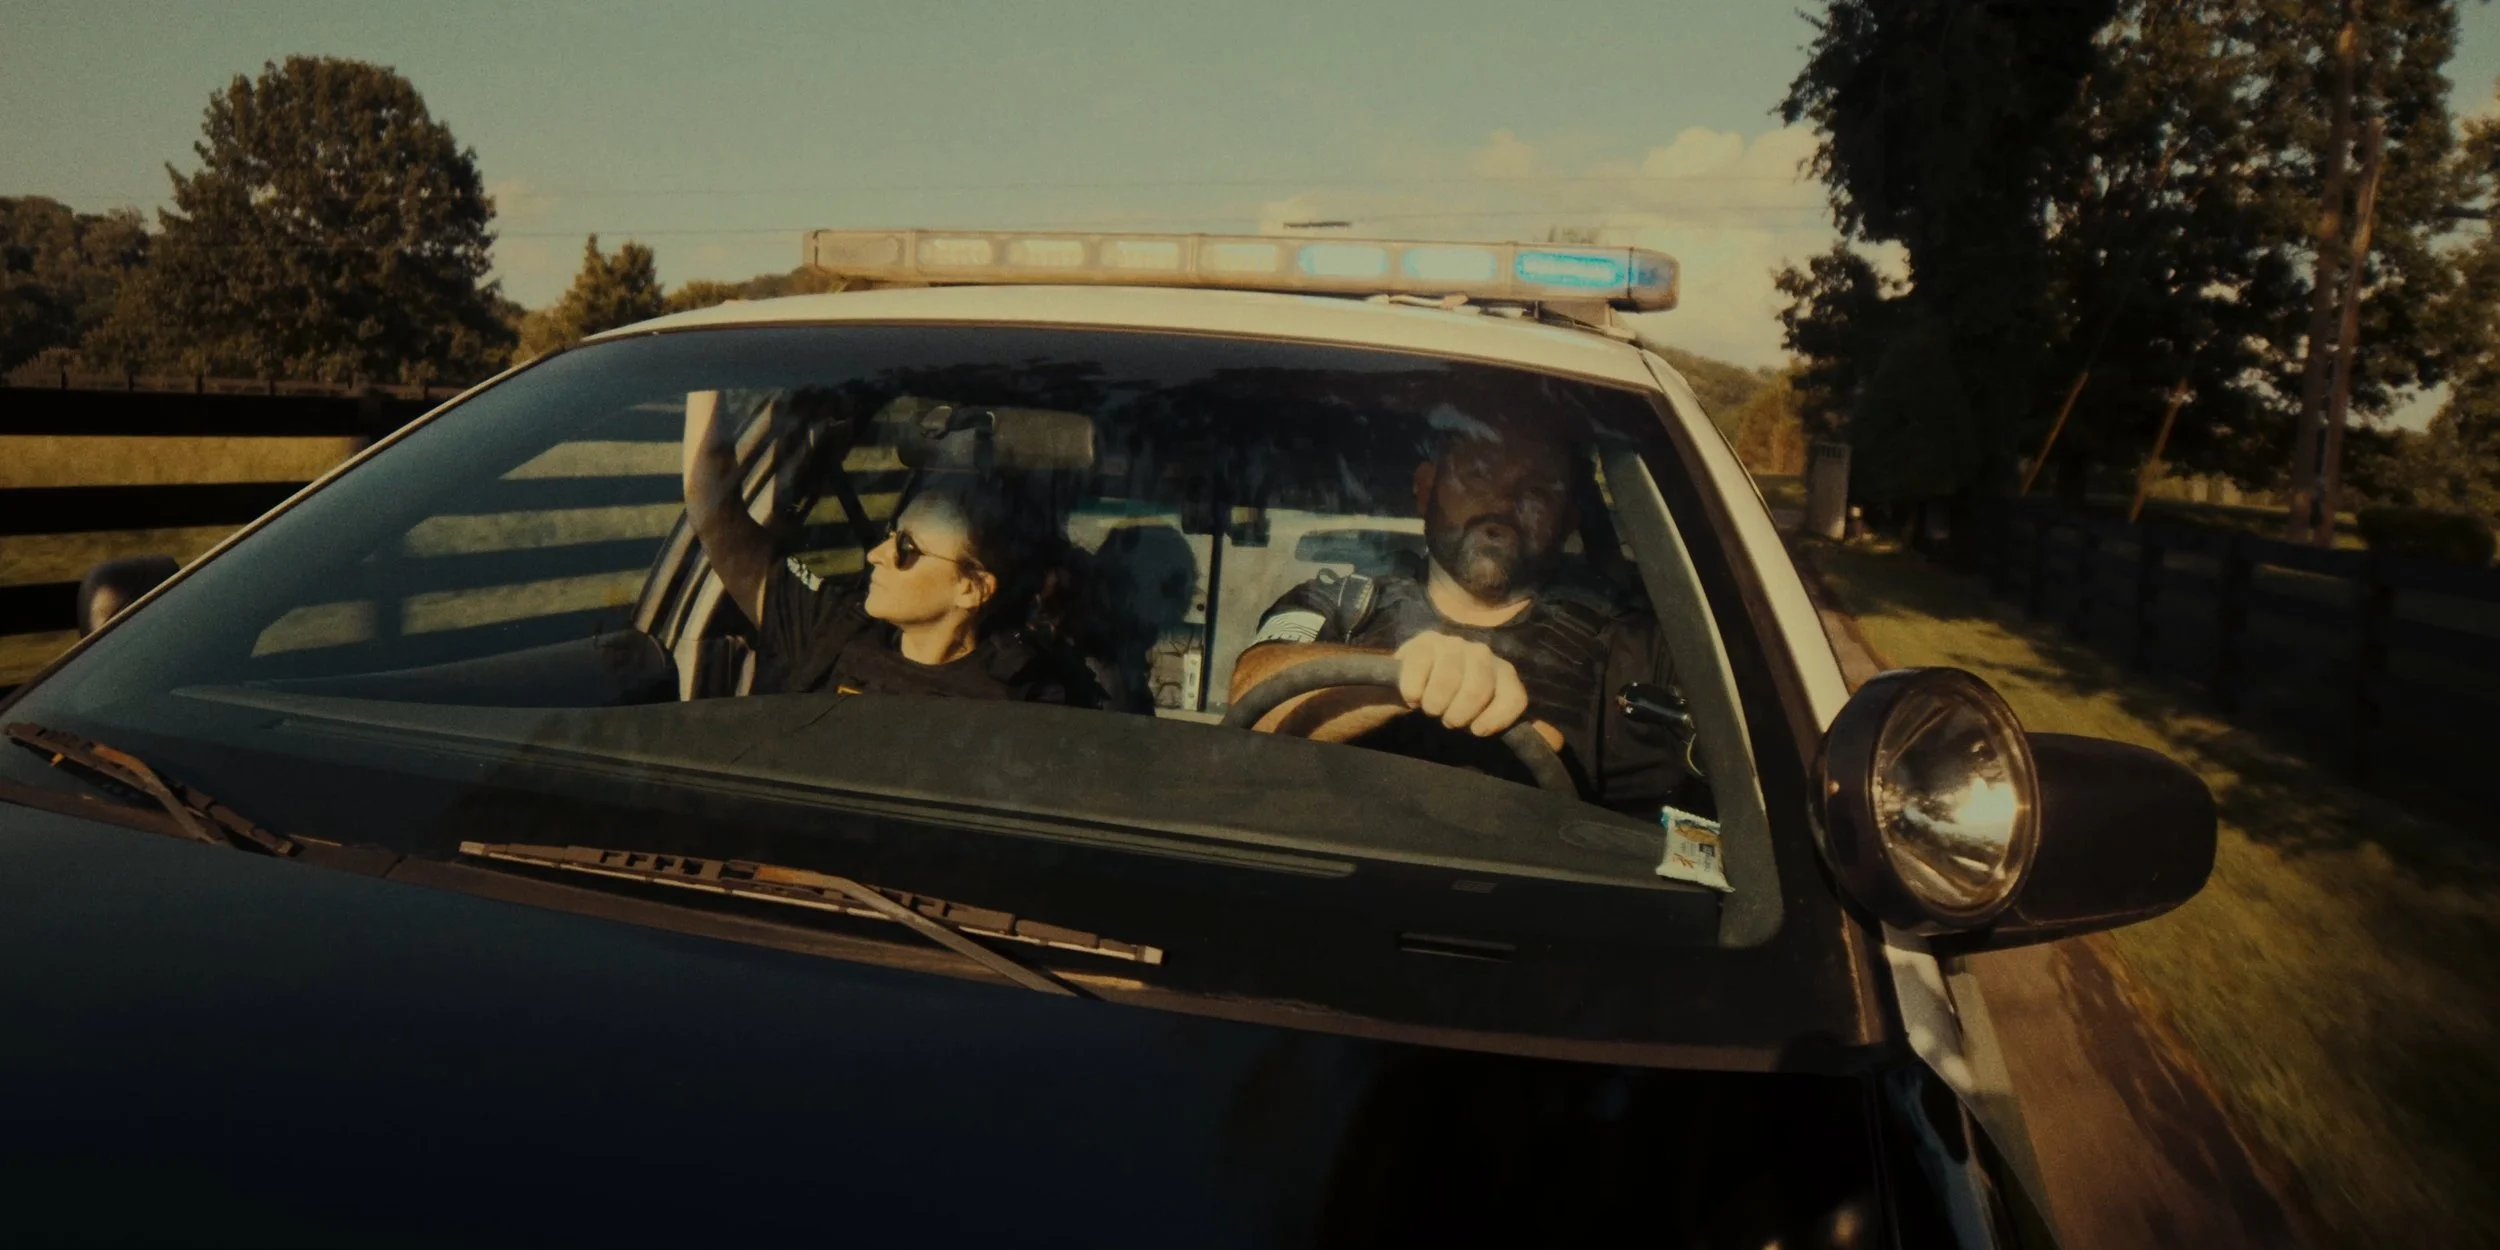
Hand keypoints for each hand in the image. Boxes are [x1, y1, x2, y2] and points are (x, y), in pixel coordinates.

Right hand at [1394, 632, 1530, 736]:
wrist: (1413, 685)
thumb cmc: (1451, 703)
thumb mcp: (1482, 716)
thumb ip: (1513, 725)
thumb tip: (1555, 741)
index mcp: (1503, 672)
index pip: (1514, 697)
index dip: (1496, 719)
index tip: (1477, 731)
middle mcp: (1482, 653)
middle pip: (1479, 688)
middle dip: (1459, 714)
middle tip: (1447, 720)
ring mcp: (1453, 644)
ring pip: (1448, 680)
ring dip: (1435, 704)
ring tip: (1430, 707)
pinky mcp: (1424, 642)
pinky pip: (1420, 672)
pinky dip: (1413, 692)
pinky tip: (1413, 696)